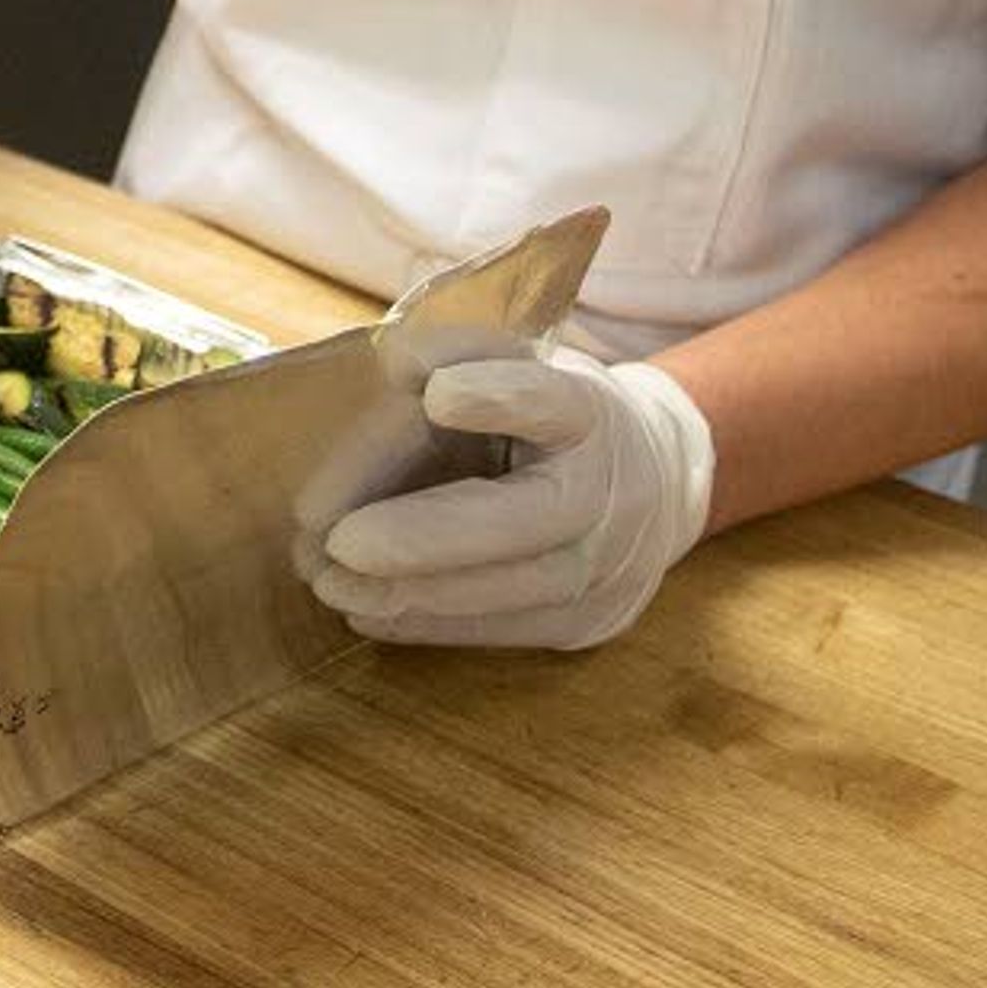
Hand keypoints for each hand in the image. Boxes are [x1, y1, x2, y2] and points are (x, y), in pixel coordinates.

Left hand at [305, 348, 714, 651]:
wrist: (656, 486)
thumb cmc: (561, 421)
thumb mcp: (529, 367)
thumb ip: (465, 356)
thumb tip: (396, 364)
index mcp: (589, 411)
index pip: (549, 400)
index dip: (498, 395)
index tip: (434, 394)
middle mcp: (606, 492)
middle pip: (519, 519)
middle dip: (423, 536)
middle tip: (339, 542)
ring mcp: (603, 568)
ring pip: (502, 591)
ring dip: (407, 592)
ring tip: (330, 582)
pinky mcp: (583, 624)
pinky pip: (498, 631)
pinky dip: (426, 623)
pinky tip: (368, 610)